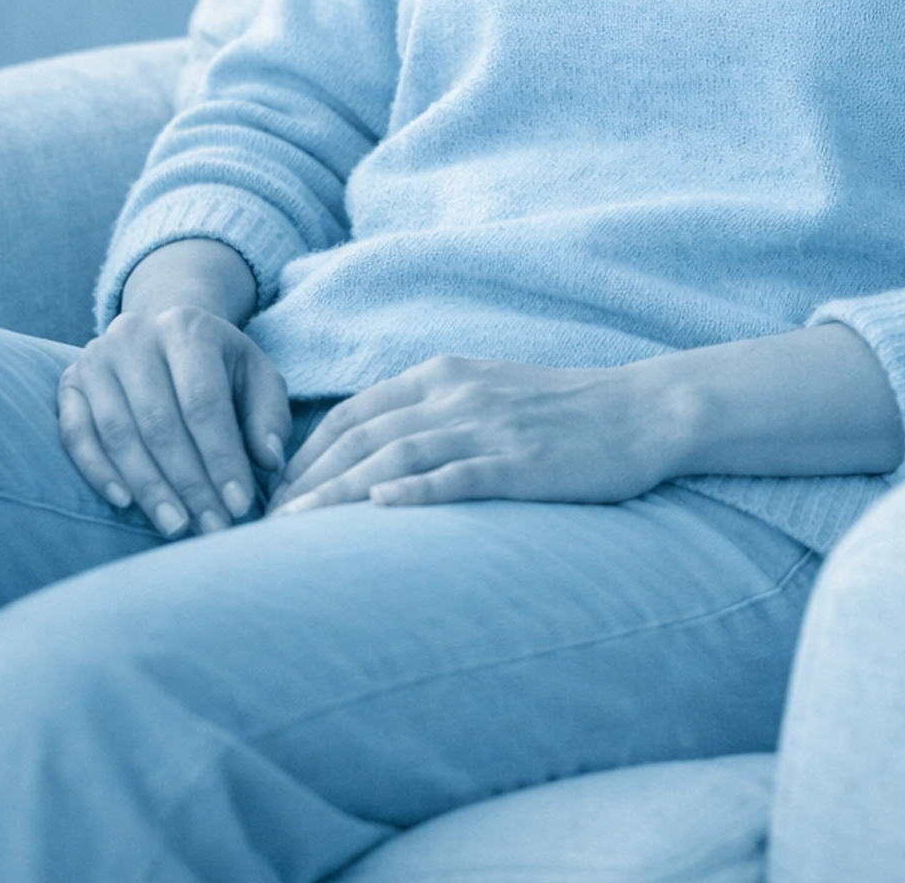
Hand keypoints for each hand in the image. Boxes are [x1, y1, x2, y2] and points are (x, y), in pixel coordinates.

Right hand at [58, 304, 291, 539]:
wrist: (163, 336)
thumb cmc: (217, 366)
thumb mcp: (255, 376)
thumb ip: (268, 415)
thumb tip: (268, 461)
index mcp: (187, 327)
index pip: (204, 402)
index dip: (221, 457)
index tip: (239, 505)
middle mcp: (135, 336)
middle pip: (160, 423)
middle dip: (189, 483)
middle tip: (211, 527)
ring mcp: (96, 359)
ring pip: (118, 434)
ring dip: (148, 488)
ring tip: (176, 526)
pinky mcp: (69, 383)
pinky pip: (76, 435)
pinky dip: (98, 472)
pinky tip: (125, 502)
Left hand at [269, 355, 669, 513]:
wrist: (641, 411)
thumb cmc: (563, 410)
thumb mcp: (488, 392)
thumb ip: (434, 412)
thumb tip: (374, 454)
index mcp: (444, 375)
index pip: (355, 412)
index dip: (306, 451)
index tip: (271, 490)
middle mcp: (457, 395)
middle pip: (362, 436)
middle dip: (306, 479)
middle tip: (262, 522)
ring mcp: (489, 428)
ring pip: (396, 456)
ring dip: (338, 491)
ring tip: (294, 528)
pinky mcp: (521, 464)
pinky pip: (458, 476)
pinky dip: (414, 492)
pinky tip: (378, 509)